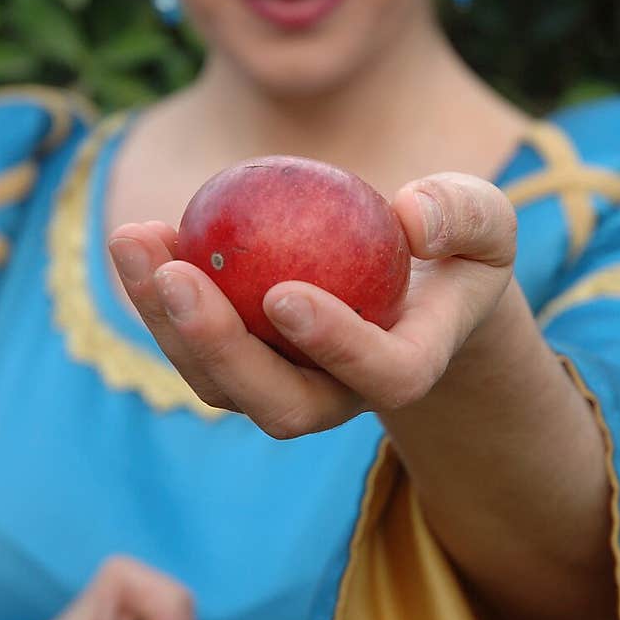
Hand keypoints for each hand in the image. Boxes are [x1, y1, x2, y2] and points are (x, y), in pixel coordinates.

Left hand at [108, 174, 516, 436]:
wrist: (414, 289)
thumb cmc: (455, 250)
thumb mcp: (485, 222)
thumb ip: (463, 215)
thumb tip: (410, 218)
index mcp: (411, 366)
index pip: (383, 374)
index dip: (335, 345)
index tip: (284, 293)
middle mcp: (343, 396)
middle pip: (280, 404)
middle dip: (221, 348)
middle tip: (176, 274)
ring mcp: (287, 388)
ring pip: (220, 383)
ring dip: (167, 322)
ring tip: (134, 241)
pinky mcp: (243, 367)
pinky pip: (194, 345)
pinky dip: (158, 298)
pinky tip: (140, 239)